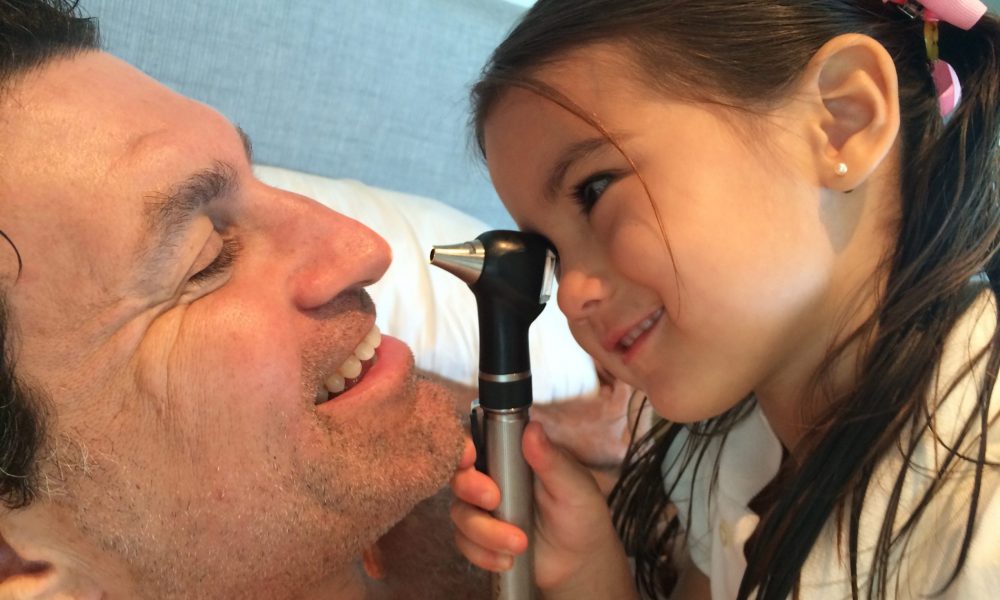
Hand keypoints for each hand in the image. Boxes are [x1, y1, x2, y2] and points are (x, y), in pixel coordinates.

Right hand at [450, 422, 635, 596]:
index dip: (464, 445)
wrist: (580, 561)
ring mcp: (483, 509)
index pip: (477, 440)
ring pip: (461, 513)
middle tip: (494, 500)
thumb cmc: (581, 514)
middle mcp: (492, 478)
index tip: (469, 455)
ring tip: (520, 544)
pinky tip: (508, 560)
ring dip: (485, 531)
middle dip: (470, 487)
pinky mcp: (480, 539)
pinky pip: (465, 543)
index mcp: (513, 456)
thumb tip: (533, 428)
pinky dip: (484, 554)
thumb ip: (551, 460)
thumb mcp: (574, 486)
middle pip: (459, 475)